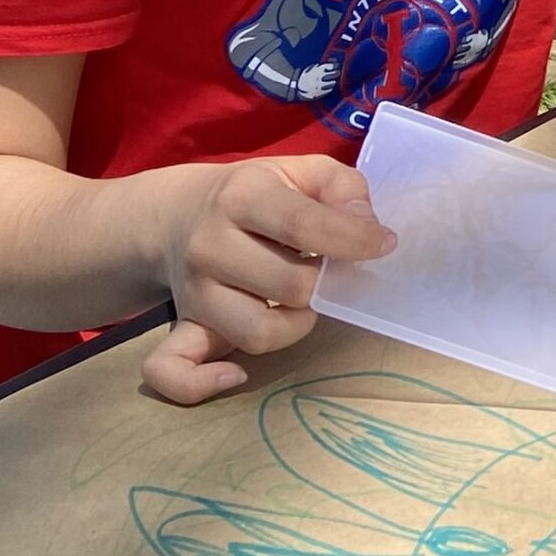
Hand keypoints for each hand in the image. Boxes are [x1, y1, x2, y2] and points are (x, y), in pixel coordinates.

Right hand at [144, 155, 396, 403]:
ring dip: (294, 326)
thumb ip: (343, 188)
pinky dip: (200, 383)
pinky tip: (236, 373)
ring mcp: (191, 292)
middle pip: (289, 285)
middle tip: (329, 272)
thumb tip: (368, 229)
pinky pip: (171, 369)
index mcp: (242, 196)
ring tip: (299, 304)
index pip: (302, 224)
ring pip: (255, 333)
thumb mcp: (303, 172)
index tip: (384, 245)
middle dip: (326, 284)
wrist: (178, 214)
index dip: (354, 239)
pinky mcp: (179, 327)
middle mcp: (209, 245)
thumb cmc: (259, 195)